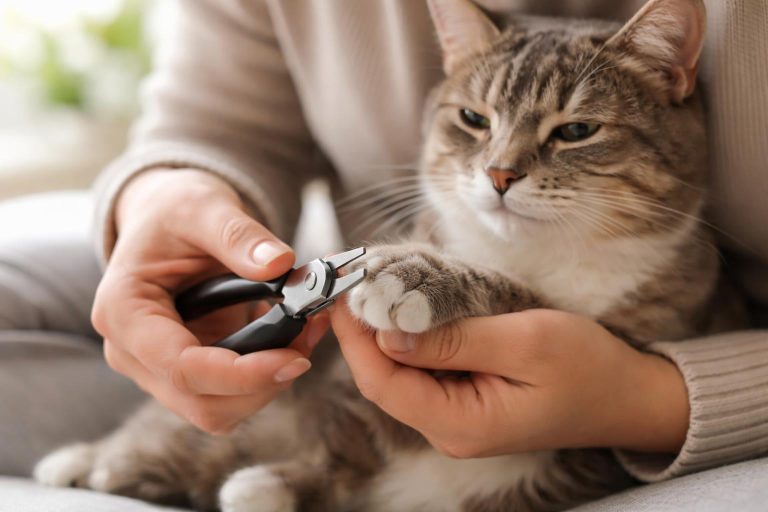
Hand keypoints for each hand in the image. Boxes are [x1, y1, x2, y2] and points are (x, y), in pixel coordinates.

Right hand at [92, 168, 329, 433]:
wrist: (168, 220)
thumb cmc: (175, 211)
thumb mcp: (204, 207)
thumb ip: (238, 235)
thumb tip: (281, 263)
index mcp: (124, 312)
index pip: (181, 368)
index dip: (241, 374)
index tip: (294, 358)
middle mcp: (134, 353)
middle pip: (203, 403)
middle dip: (264, 381)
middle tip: (310, 335)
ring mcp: (160, 369)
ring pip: (221, 409)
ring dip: (271, 382)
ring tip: (305, 331)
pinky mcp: (189, 373)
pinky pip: (233, 394)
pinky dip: (268, 375)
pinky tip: (290, 335)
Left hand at [331, 305, 688, 457]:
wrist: (627, 395)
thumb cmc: (587, 367)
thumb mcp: (526, 342)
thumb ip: (455, 340)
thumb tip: (388, 332)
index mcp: (460, 424)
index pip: (382, 382)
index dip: (354, 337)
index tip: (342, 290)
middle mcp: (449, 428)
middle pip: (384, 379)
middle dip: (364, 329)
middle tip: (356, 277)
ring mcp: (456, 417)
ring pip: (400, 372)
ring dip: (385, 329)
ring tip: (378, 283)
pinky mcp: (465, 401)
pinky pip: (423, 370)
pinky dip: (411, 337)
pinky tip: (411, 307)